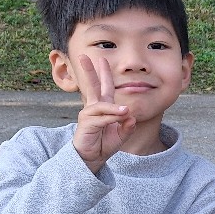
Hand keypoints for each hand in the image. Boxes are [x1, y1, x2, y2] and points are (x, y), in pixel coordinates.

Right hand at [71, 53, 135, 172]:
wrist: (93, 157)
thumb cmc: (105, 144)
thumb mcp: (122, 134)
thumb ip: (127, 125)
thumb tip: (130, 116)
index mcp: (103, 107)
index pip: (104, 87)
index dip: (104, 74)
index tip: (102, 60)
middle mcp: (94, 108)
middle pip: (92, 86)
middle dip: (89, 71)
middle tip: (84, 56)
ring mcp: (88, 114)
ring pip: (102, 105)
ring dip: (114, 109)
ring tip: (125, 113)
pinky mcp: (86, 123)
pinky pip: (100, 118)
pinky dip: (110, 118)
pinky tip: (118, 119)